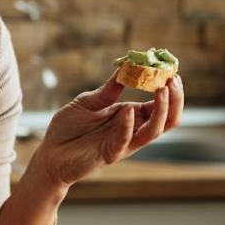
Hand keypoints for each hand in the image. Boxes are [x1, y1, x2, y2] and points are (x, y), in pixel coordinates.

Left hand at [29, 74, 183, 187]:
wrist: (49, 153)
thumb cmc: (69, 129)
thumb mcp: (88, 102)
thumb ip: (107, 90)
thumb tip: (125, 69)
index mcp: (130, 116)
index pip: (158, 105)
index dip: (168, 90)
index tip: (171, 71)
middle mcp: (131, 130)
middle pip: (166, 120)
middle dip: (174, 100)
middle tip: (173, 80)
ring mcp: (122, 144)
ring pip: (153, 132)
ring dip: (161, 112)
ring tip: (162, 90)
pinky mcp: (108, 154)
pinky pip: (124, 142)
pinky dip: (128, 126)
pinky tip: (128, 110)